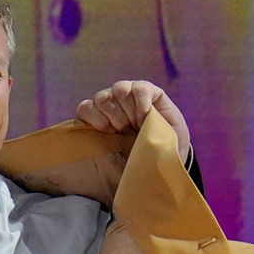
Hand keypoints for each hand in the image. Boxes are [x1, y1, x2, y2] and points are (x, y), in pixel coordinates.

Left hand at [76, 80, 190, 160]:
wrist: (168, 153)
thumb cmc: (138, 156)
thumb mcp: (117, 159)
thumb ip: (102, 154)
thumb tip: (85, 165)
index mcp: (98, 118)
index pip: (85, 108)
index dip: (96, 120)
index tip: (110, 133)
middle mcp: (111, 102)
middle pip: (101, 98)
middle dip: (115, 117)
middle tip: (126, 130)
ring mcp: (128, 93)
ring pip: (119, 89)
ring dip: (128, 108)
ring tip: (138, 123)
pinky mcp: (146, 89)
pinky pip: (139, 87)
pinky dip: (142, 101)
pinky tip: (147, 115)